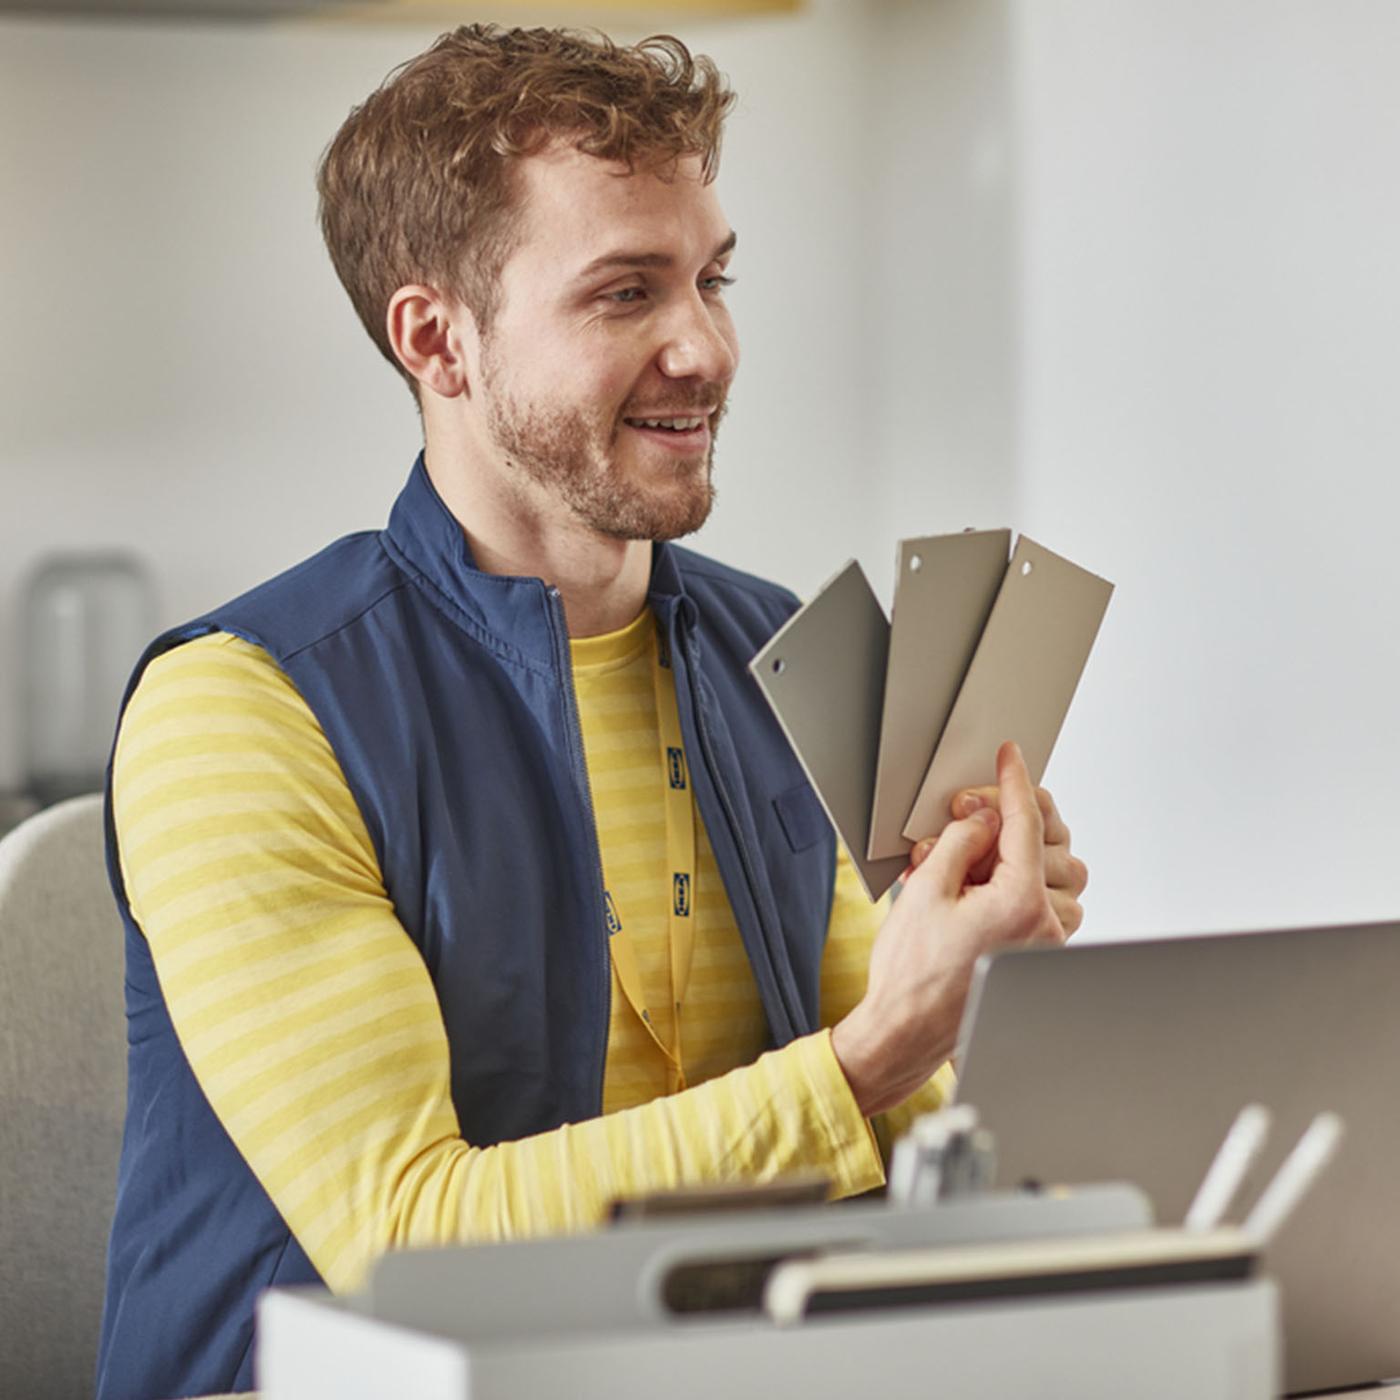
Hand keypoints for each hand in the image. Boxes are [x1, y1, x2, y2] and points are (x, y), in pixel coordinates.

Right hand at [831, 742, 1063, 1115]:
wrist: (905, 1031)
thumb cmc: (910, 973)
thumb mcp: (926, 889)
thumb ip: (962, 842)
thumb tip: (984, 820)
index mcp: (1019, 903)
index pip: (1025, 824)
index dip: (1013, 783)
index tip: (1010, 758)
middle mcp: (1044, 926)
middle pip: (1054, 846)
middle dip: (1014, 823)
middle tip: (971, 817)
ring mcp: (1045, 945)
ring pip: (1062, 878)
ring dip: (1026, 858)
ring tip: (976, 861)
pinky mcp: (1038, 957)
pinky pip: (1053, 907)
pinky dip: (1029, 887)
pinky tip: (988, 887)